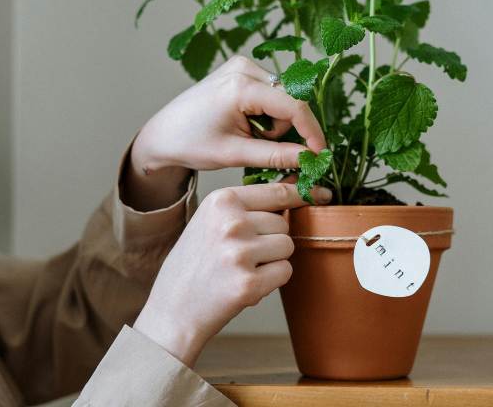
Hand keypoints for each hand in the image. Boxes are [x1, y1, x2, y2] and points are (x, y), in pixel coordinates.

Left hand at [124, 56, 325, 209]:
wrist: (163, 134)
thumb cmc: (191, 143)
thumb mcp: (235, 154)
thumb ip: (276, 156)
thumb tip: (311, 158)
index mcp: (240, 86)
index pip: (293, 106)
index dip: (311, 132)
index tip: (320, 155)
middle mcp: (244, 68)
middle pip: (290, 101)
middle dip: (284, 129)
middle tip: (260, 147)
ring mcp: (242, 65)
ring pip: (283, 98)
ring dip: (275, 123)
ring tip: (248, 136)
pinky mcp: (241, 69)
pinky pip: (272, 93)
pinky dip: (267, 113)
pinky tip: (246, 123)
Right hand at [133, 182, 330, 366]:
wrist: (173, 309)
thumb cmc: (195, 263)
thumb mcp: (211, 220)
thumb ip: (248, 205)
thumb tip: (295, 184)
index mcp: (221, 200)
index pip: (276, 192)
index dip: (299, 195)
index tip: (319, 194)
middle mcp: (231, 223)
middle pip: (283, 223)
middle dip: (272, 239)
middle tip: (242, 254)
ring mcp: (240, 253)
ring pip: (287, 247)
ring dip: (273, 260)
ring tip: (242, 269)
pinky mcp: (249, 283)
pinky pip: (285, 272)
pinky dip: (272, 281)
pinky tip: (246, 284)